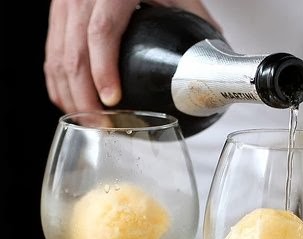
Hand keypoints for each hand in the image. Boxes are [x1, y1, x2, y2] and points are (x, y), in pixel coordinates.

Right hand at [44, 0, 220, 114]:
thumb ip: (193, 18)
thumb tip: (215, 59)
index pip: (101, 31)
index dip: (104, 70)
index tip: (112, 101)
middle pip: (72, 53)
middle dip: (84, 98)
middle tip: (103, 126)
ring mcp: (64, 5)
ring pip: (56, 58)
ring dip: (70, 97)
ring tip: (90, 124)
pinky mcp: (57, 16)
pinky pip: (51, 55)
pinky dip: (59, 85)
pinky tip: (73, 106)